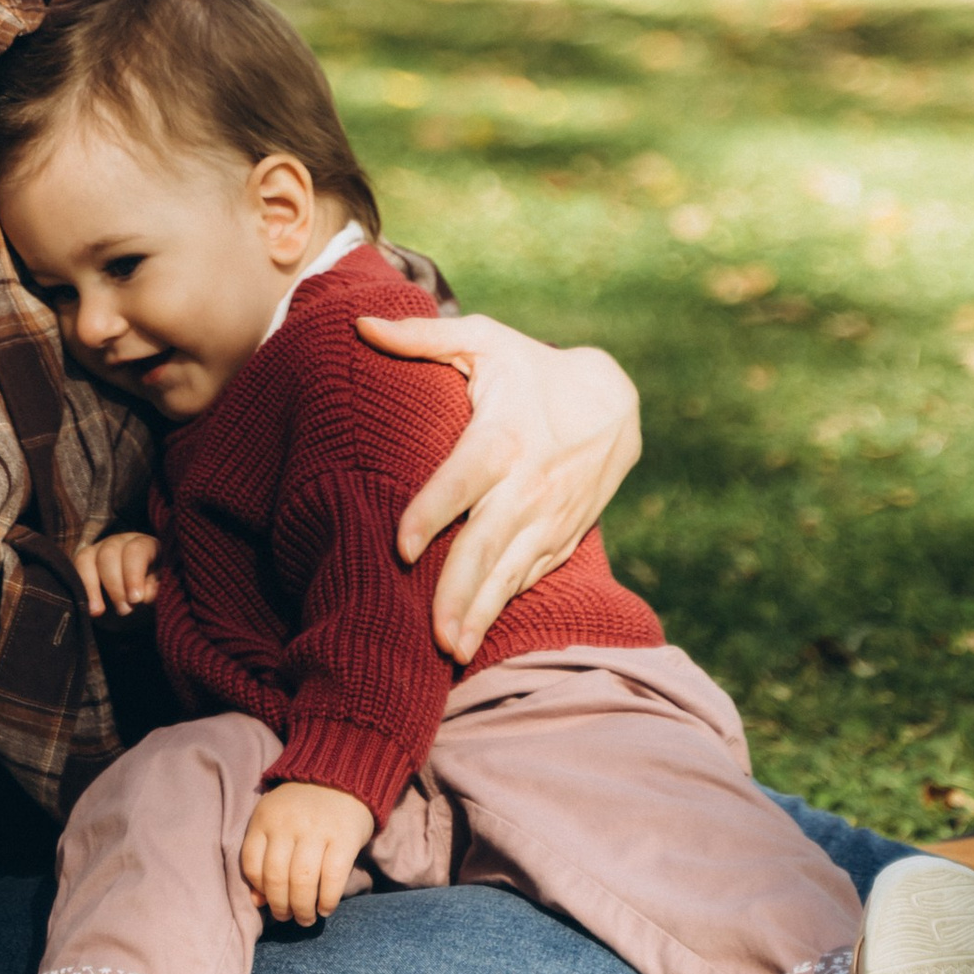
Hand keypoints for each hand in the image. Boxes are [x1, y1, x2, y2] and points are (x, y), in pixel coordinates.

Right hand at [72, 528, 158, 615]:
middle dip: (114, 584)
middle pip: (109, 553)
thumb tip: (145, 593)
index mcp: (147, 546)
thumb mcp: (159, 597)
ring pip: (87, 557)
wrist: (133, 610)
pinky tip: (88, 608)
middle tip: (124, 610)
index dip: (133, 574)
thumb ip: (155, 592)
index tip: (135, 599)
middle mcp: (121, 542)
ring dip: (91, 587)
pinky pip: (74, 568)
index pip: (136, 550)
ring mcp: (99, 549)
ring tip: (98, 611)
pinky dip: (79, 588)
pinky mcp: (83, 562)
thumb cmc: (150, 599)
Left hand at [240, 779, 374, 925]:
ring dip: (303, 909)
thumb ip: (264, 857)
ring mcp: (317, 830)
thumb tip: (257, 901)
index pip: (252, 864)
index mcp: (265, 818)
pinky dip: (327, 900)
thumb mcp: (275, 822)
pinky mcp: (344, 838)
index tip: (268, 901)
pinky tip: (325, 908)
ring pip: (303, 881)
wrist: (342, 778)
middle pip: (277, 877)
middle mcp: (288, 823)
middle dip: (281, 907)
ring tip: (306, 918)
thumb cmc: (303, 809)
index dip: (259, 890)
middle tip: (287, 917)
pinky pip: (332, 878)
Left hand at [356, 312, 639, 661]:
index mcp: (503, 437)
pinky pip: (529, 576)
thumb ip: (422, 338)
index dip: (434, 513)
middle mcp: (528, 484)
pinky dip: (505, 605)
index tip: (402, 547)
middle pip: (488, 544)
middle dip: (459, 590)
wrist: (614, 404)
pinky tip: (477, 635)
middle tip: (431, 634)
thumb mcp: (485, 341)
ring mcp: (548, 517)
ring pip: (511, 572)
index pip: (465, 480)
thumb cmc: (531, 369)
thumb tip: (359, 322)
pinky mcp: (561, 537)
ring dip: (482, 612)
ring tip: (450, 650)